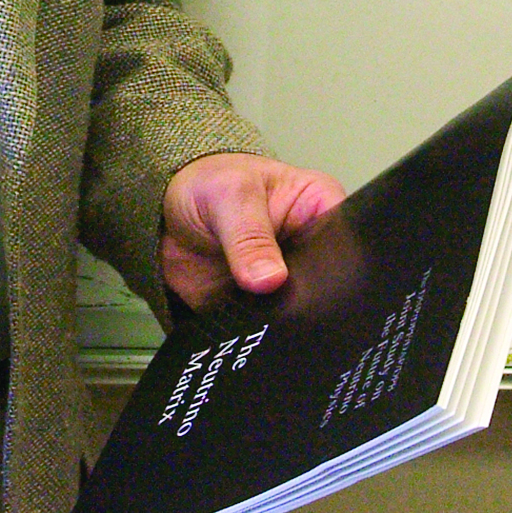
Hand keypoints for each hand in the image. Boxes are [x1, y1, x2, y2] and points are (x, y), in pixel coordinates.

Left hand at [160, 152, 347, 312]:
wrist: (167, 213)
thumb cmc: (207, 182)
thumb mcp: (229, 196)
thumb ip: (249, 236)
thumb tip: (270, 278)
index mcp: (321, 205)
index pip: (344, 239)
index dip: (331, 262)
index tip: (302, 275)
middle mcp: (312, 246)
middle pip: (329, 281)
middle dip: (304, 293)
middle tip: (272, 294)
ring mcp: (291, 279)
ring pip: (303, 309)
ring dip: (280, 314)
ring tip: (252, 305)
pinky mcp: (267, 306)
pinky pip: (271, 327)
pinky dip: (259, 330)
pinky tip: (243, 321)